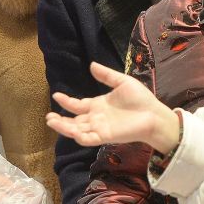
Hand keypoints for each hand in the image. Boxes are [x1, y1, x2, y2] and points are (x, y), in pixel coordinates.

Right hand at [46, 62, 180, 153]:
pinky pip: (89, 139)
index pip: (78, 105)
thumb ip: (106, 75)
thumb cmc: (141, 99)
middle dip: (60, 119)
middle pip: (74, 120)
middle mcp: (96, 118)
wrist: (154, 114)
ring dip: (64, 128)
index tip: (56, 95)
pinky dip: (80, 137)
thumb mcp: (122, 82)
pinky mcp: (106, 136)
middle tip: (48, 117)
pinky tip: (72, 131)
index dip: (66, 102)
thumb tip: (91, 65)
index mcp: (98, 105)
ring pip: (77, 130)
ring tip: (52, 121)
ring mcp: (100, 128)